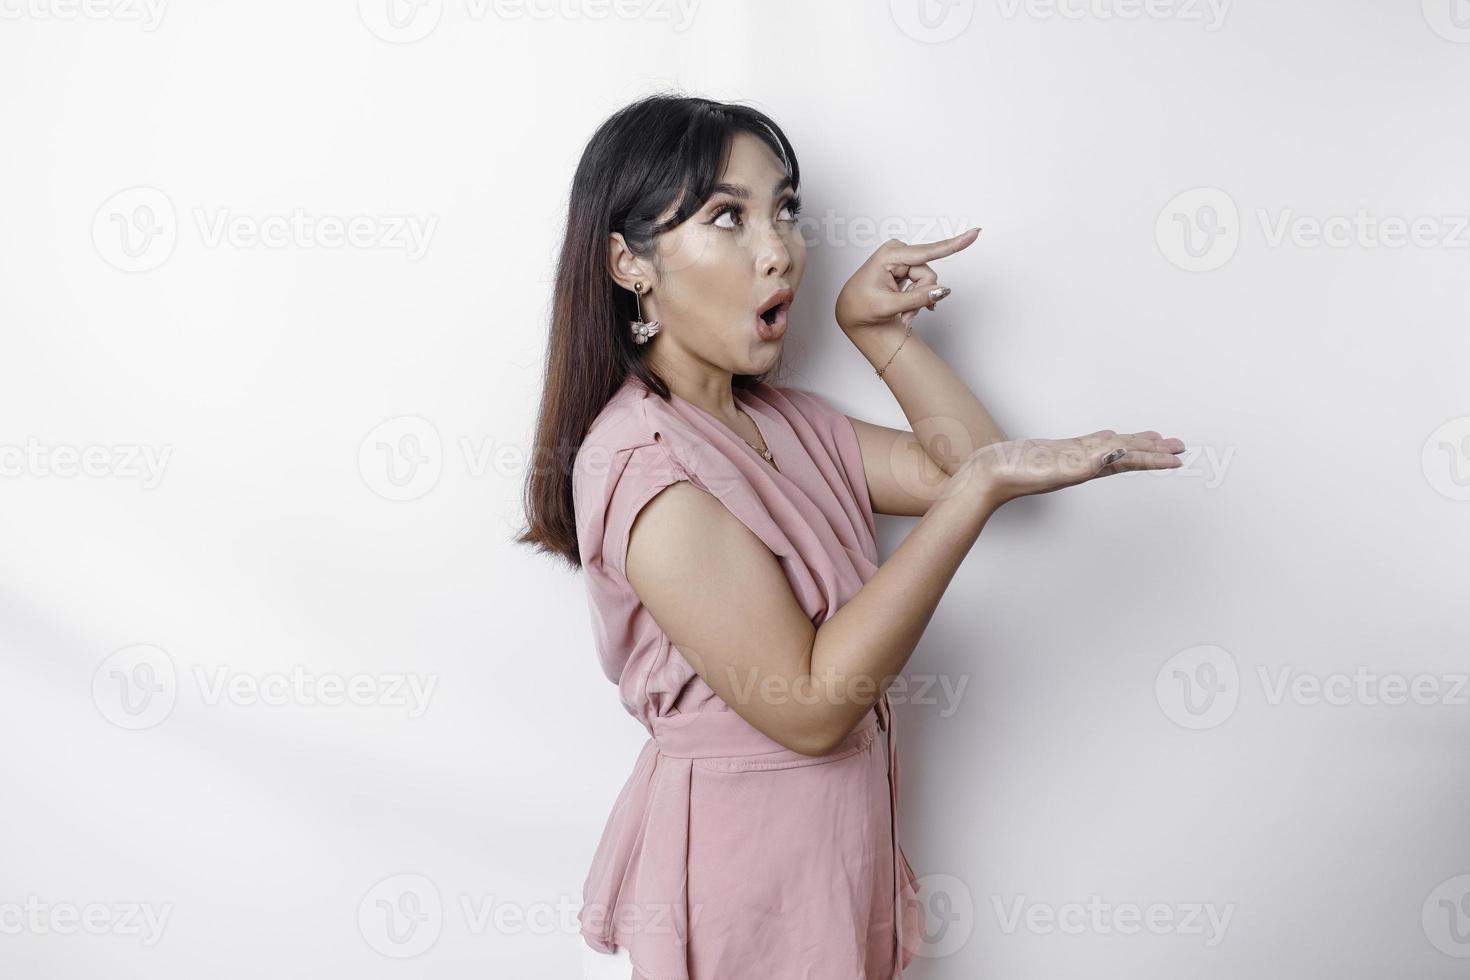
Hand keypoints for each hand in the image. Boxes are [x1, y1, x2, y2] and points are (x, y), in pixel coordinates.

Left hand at [835, 228, 980, 332]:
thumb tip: (943, 291)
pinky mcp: (907, 266)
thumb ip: (917, 299)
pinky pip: (923, 283)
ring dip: (918, 301)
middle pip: (928, 275)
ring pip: (928, 282)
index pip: (927, 252)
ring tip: (903, 315)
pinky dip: (917, 298)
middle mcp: (898, 252)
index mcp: (890, 255)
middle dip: (921, 297)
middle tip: (906, 316)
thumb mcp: (888, 307)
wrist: (851, 311)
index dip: (953, 245)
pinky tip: (908, 309)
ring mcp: (903, 258)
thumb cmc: (862, 306)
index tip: (975, 233)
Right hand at [957, 430, 1186, 507]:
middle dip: (1154, 450)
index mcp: (1086, 467)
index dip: (1154, 458)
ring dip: (1135, 444)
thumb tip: (1115, 454)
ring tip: (1156, 440)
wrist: (986, 476)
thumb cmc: (1014, 476)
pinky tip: (1111, 439)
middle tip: (1179, 446)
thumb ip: (1083, 463)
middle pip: (1126, 454)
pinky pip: (1091, 443)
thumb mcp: (1053, 470)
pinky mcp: (1057, 451)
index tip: (1179, 458)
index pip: (1129, 460)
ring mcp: (1071, 456)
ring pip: (1112, 447)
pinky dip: (1107, 440)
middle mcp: (1083, 462)